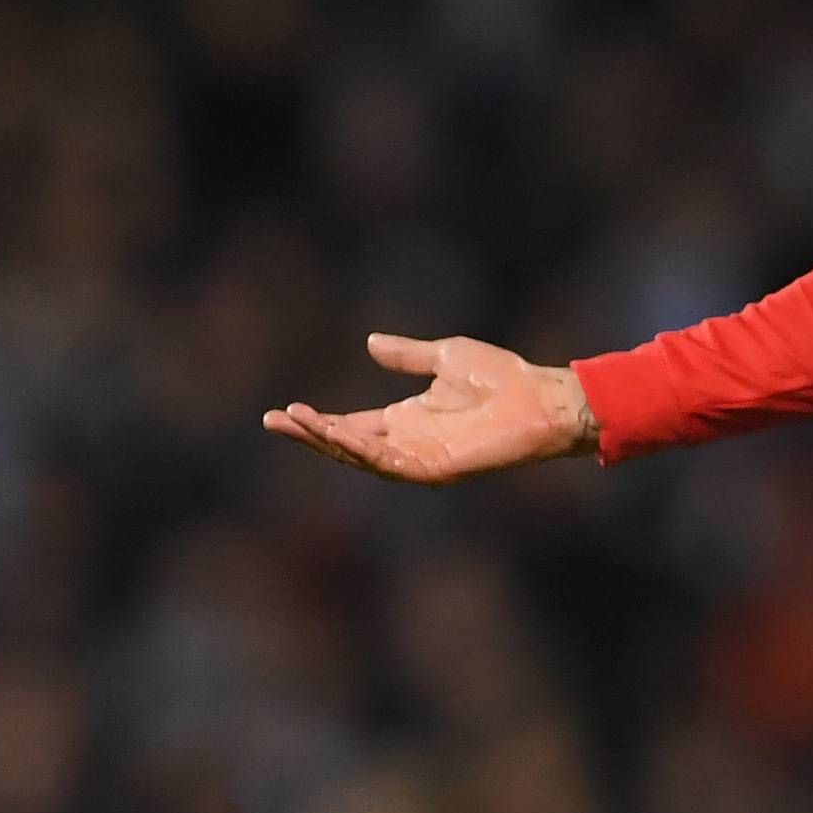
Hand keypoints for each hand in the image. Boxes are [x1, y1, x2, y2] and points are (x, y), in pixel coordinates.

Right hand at [265, 335, 596, 482]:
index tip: (284, 410)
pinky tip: (334, 434)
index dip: (317, 420)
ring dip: (325, 441)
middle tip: (271, 420)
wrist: (542, 398)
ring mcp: (419, 459)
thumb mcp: (445, 356)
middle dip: (307, 434)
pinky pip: (388, 464)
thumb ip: (406, 355)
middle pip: (345, 443)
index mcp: (406, 420)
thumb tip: (370, 343)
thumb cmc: (503, 377)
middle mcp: (407, 443)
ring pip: (359, 456)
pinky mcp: (435, 469)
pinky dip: (358, 450)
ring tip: (293, 422)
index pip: (350, 425)